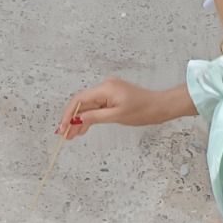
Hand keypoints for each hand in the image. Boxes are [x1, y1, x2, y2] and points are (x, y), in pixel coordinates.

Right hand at [56, 80, 192, 138]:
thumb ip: (95, 117)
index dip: (69, 114)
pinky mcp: (112, 97)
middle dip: (72, 119)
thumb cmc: (144, 110)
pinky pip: (97, 107)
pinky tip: (83, 129)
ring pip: (88, 107)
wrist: (160, 106)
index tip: (62, 127)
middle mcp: (105, 87)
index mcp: (105, 88)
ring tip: (71, 136)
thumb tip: (77, 119)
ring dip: (80, 120)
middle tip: (64, 135)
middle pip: (82, 103)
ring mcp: (108, 92)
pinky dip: (90, 118)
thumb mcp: (117, 116)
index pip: (79, 100)